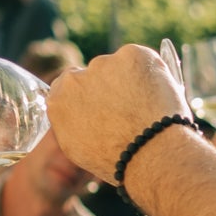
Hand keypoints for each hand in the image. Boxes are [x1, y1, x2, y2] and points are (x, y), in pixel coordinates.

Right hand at [47, 45, 189, 184]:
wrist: (149, 154)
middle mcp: (75, 78)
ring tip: (147, 108)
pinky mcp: (132, 55)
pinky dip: (152, 73)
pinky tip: (157, 98)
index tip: (107, 103)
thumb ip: (73, 122)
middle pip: (95, 73)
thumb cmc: (117, 160)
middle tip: (132, 107)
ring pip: (120, 67)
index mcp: (59, 100)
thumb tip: (80, 114)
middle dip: (111, 85)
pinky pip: (143, 61)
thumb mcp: (79, 149)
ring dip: (132, 80)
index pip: (70, 86)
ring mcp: (104, 64)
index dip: (92, 94)